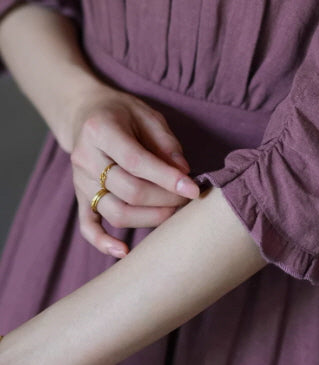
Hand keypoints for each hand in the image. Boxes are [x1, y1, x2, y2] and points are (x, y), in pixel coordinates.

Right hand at [69, 86, 199, 257]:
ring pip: (114, 212)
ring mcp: (79, 181)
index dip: (167, 178)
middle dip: (164, 199)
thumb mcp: (147, 115)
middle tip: (188, 199)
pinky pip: (88, 226)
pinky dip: (103, 242)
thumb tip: (184, 172)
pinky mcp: (79, 197)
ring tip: (173, 212)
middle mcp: (85, 158)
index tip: (193, 189)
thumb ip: (166, 143)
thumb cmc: (123, 113)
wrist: (86, 113)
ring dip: (148, 218)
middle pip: (127, 191)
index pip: (136, 162)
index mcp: (101, 130)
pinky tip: (125, 252)